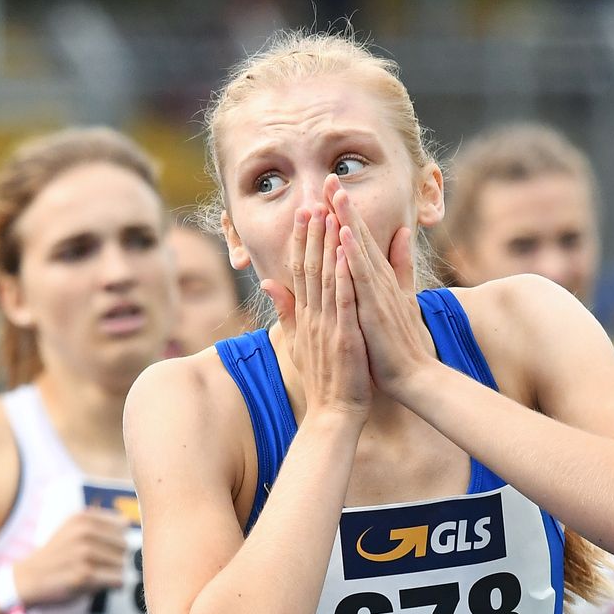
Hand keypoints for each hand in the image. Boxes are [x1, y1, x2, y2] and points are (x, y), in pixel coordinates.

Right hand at [13, 508, 127, 607]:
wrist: (27, 580)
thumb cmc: (56, 558)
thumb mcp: (71, 530)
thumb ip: (98, 525)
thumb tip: (129, 524)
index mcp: (82, 518)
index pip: (122, 525)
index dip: (116, 540)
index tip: (105, 549)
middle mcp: (84, 532)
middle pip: (124, 546)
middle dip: (115, 558)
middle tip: (97, 566)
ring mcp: (84, 553)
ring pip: (122, 564)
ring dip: (112, 573)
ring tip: (93, 575)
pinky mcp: (85, 575)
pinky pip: (117, 580)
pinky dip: (112, 586)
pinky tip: (96, 584)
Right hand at [259, 201, 371, 418]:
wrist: (334, 414)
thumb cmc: (324, 380)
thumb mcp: (299, 342)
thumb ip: (286, 311)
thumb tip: (268, 282)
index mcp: (305, 316)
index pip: (300, 270)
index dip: (302, 240)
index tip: (305, 212)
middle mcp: (312, 316)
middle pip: (309, 267)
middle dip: (311, 233)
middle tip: (313, 200)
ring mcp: (327, 326)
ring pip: (325, 278)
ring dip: (326, 245)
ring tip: (328, 215)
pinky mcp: (343, 337)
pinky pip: (342, 301)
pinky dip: (343, 276)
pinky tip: (345, 253)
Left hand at [329, 177, 434, 399]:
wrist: (413, 376)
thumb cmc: (401, 345)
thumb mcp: (401, 300)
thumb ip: (401, 267)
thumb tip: (402, 235)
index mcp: (378, 281)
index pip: (360, 240)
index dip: (346, 214)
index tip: (333, 189)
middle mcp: (379, 281)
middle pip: (359, 236)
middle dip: (344, 206)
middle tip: (330, 176)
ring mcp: (378, 293)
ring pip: (360, 249)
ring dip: (348, 220)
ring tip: (336, 192)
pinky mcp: (376, 307)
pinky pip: (362, 276)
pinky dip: (353, 253)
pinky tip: (344, 233)